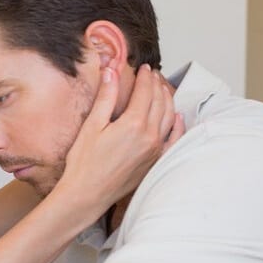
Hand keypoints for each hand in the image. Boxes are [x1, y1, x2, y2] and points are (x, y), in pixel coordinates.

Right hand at [58, 63, 183, 212]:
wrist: (87, 194)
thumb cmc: (84, 162)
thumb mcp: (92, 126)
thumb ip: (106, 97)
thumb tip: (112, 71)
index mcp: (133, 124)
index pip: (145, 92)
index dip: (145, 77)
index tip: (143, 67)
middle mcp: (150, 136)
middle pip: (159, 101)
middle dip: (156, 84)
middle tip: (152, 74)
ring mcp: (155, 150)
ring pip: (169, 117)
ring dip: (167, 99)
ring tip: (162, 88)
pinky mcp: (155, 162)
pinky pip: (174, 140)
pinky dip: (178, 125)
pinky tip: (177, 117)